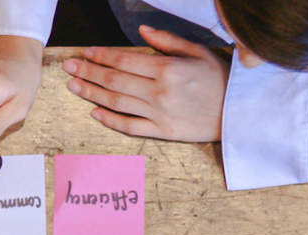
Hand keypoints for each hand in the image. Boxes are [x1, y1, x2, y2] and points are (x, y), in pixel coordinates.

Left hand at [61, 26, 227, 141]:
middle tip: (69, 67)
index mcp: (167, 69)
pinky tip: (95, 112)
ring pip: (116, 103)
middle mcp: (159, 92)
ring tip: (74, 87)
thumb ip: (167, 40)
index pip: (124, 60)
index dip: (101, 56)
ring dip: (92, 94)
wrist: (238, 112)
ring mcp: (159, 114)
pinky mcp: (162, 132)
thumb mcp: (197, 51)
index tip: (86, 53)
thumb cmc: (219, 78)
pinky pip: (129, 126)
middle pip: (114, 80)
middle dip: (88, 72)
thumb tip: (142, 29)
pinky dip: (110, 120)